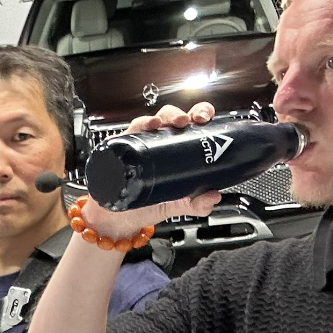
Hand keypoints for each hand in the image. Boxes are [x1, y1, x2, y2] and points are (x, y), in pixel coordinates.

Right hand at [80, 101, 224, 237]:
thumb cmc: (148, 205)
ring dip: (164, 116)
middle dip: (184, 113)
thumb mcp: (177, 205)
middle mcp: (160, 141)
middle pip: (174, 116)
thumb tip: (213, 197)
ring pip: (154, 119)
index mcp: (178, 147)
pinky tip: (148, 125)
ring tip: (170, 123)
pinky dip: (140, 124)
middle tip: (191, 121)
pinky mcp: (124, 147)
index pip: (193, 123)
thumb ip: (197, 204)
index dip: (201, 114)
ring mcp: (141, 142)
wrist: (120, 219)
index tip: (206, 120)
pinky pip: (131, 130)